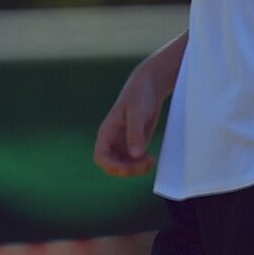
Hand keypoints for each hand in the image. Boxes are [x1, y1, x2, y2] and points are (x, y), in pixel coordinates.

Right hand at [94, 52, 175, 176]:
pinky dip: (142, 164)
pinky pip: (135, 161)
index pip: (101, 156)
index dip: (111, 166)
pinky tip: (152, 158)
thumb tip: (135, 155)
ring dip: (137, 169)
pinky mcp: (135, 143)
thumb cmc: (139, 95)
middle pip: (113, 165)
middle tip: (146, 164)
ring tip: (152, 161)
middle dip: (128, 169)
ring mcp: (124, 143)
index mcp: (107, 132)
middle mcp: (113, 140)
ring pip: (124, 165)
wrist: (149, 85)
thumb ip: (135, 134)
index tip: (127, 169)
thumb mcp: (137, 113)